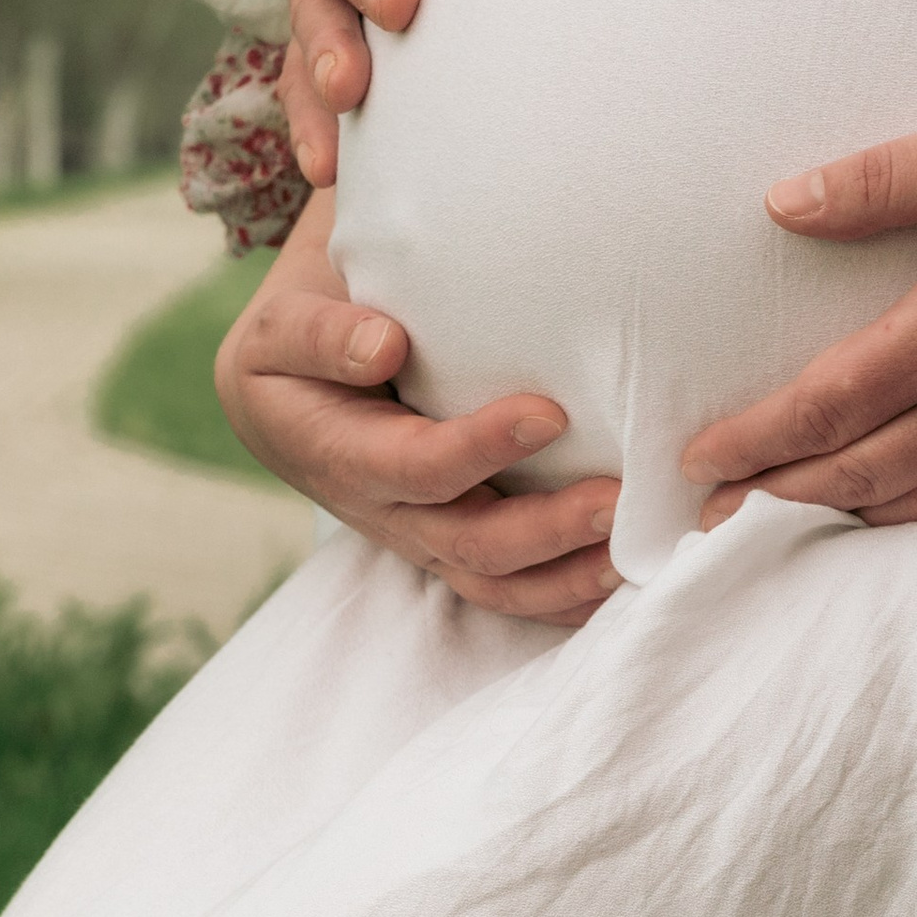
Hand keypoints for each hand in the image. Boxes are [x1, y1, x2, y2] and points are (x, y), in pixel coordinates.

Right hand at [217, 191, 623, 623]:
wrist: (285, 385)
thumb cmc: (302, 335)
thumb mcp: (281, 322)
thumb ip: (319, 331)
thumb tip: (383, 348)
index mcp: (338, 454)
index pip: (415, 467)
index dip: (480, 449)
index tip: (551, 414)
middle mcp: (382, 511)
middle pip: (470, 542)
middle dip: (548, 529)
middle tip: (619, 499)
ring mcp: (422, 539)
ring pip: (497, 583)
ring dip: (568, 576)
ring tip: (635, 552)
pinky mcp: (453, 548)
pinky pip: (512, 589)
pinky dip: (568, 594)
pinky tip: (627, 576)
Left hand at [681, 110, 916, 528]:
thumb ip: (891, 178)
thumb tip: (786, 204)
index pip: (831, 403)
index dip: (758, 439)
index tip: (698, 459)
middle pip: (865, 467)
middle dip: (779, 495)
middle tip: (712, 516)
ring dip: (847, 515)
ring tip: (785, 524)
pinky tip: (906, 512)